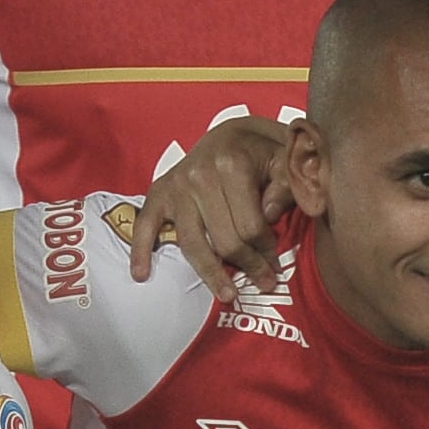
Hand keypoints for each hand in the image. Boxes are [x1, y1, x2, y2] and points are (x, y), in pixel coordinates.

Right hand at [134, 116, 295, 294]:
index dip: (267, 250)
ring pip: (193, 244)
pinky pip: (145, 226)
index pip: (251, 226)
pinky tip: (141, 275)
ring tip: (228, 295)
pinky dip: (141, 251)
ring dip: (211, 274)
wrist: (230, 133)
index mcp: (232, 165)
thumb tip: (269, 218)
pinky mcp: (159, 193)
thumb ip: (286, 187)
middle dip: (248, 266)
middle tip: (265, 283)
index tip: (277, 264)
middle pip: (224, 240)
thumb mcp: (285, 160)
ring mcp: (176, 186)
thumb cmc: (262, 152)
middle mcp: (199, 175)